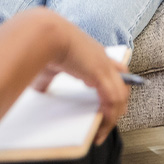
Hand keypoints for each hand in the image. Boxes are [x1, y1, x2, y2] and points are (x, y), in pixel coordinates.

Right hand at [34, 24, 129, 143]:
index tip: (104, 101)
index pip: (112, 68)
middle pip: (123, 80)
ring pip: (121, 94)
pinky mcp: (100, 74)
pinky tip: (101, 129)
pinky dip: (109, 118)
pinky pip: (113, 102)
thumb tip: (40, 89)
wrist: (44, 33)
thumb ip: (48, 77)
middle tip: (109, 118)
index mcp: (91, 51)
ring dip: (115, 115)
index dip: (111, 85)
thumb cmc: (43, 42)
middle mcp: (101, 56)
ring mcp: (103, 65)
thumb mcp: (49, 64)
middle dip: (120, 101)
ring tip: (104, 131)